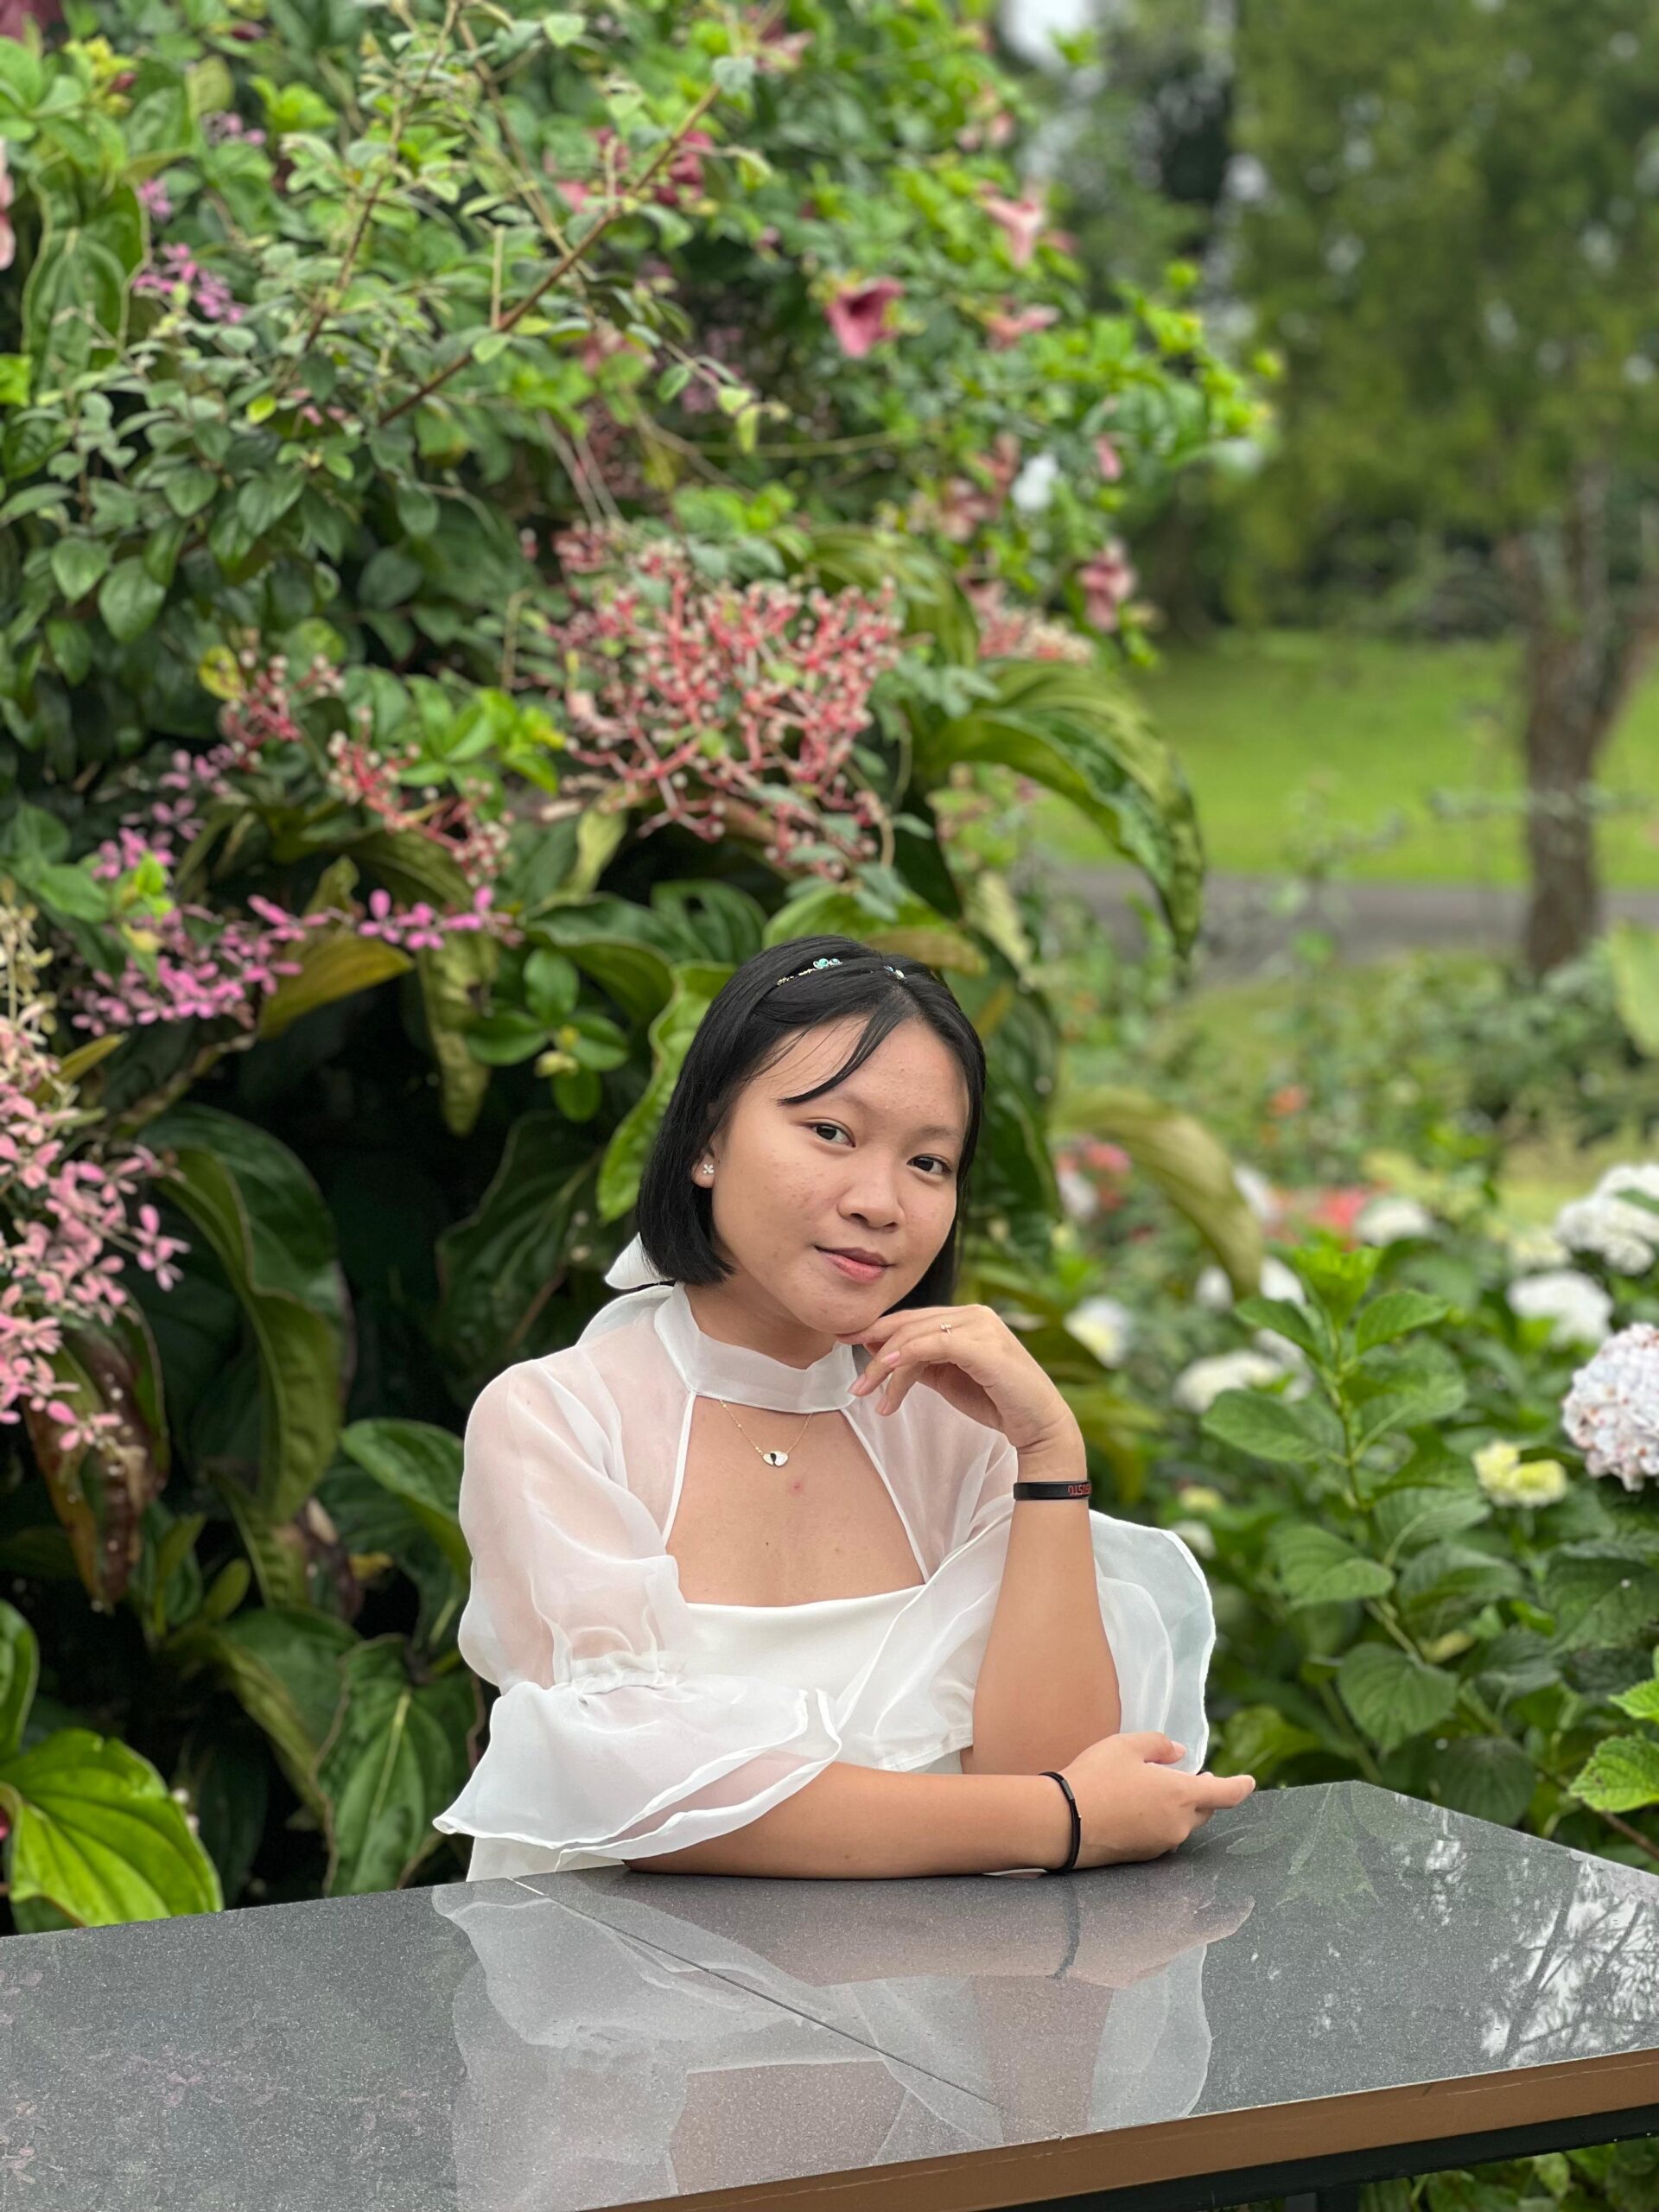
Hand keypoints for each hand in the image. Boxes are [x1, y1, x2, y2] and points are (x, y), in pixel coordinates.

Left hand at [839, 1303, 1076, 1453]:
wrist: (1038, 1425)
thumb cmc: (995, 1401)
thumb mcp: (948, 1378)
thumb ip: (920, 1363)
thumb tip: (881, 1354)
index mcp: (966, 1317)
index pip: (911, 1319)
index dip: (877, 1330)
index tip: (846, 1344)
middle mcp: (973, 1314)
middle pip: (908, 1324)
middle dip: (873, 1348)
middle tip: (851, 1378)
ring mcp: (981, 1326)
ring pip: (915, 1336)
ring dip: (884, 1366)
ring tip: (866, 1393)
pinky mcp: (984, 1345)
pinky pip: (933, 1344)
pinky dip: (905, 1357)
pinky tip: (887, 1373)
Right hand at [1060, 1731, 1255, 1869]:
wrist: (1063, 1823)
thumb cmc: (1096, 1778)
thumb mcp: (1126, 1746)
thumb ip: (1159, 1745)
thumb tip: (1180, 1753)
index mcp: (1182, 1795)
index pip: (1227, 1794)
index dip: (1241, 1786)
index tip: (1249, 1782)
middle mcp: (1178, 1824)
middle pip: (1205, 1809)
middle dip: (1205, 1793)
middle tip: (1198, 1778)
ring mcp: (1161, 1843)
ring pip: (1183, 1824)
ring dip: (1181, 1808)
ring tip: (1160, 1790)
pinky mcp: (1144, 1856)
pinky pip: (1163, 1835)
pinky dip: (1161, 1820)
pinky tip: (1139, 1809)